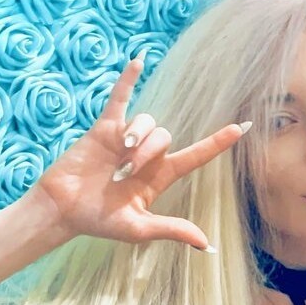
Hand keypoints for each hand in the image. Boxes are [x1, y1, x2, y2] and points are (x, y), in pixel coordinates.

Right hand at [32, 58, 248, 248]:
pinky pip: (121, 98)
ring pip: (147, 122)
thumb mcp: (140, 229)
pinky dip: (128, 80)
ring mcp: (127, 139)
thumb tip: (206, 243)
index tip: (242, 127)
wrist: (63, 209)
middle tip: (124, 173)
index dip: (217, 143)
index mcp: (160, 178)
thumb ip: (172, 229)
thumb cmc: (100, 222)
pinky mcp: (105, 128)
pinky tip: (139, 61)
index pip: (195, 157)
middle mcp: (148, 156)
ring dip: (136, 137)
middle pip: (166, 138)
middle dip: (147, 153)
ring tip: (118, 158)